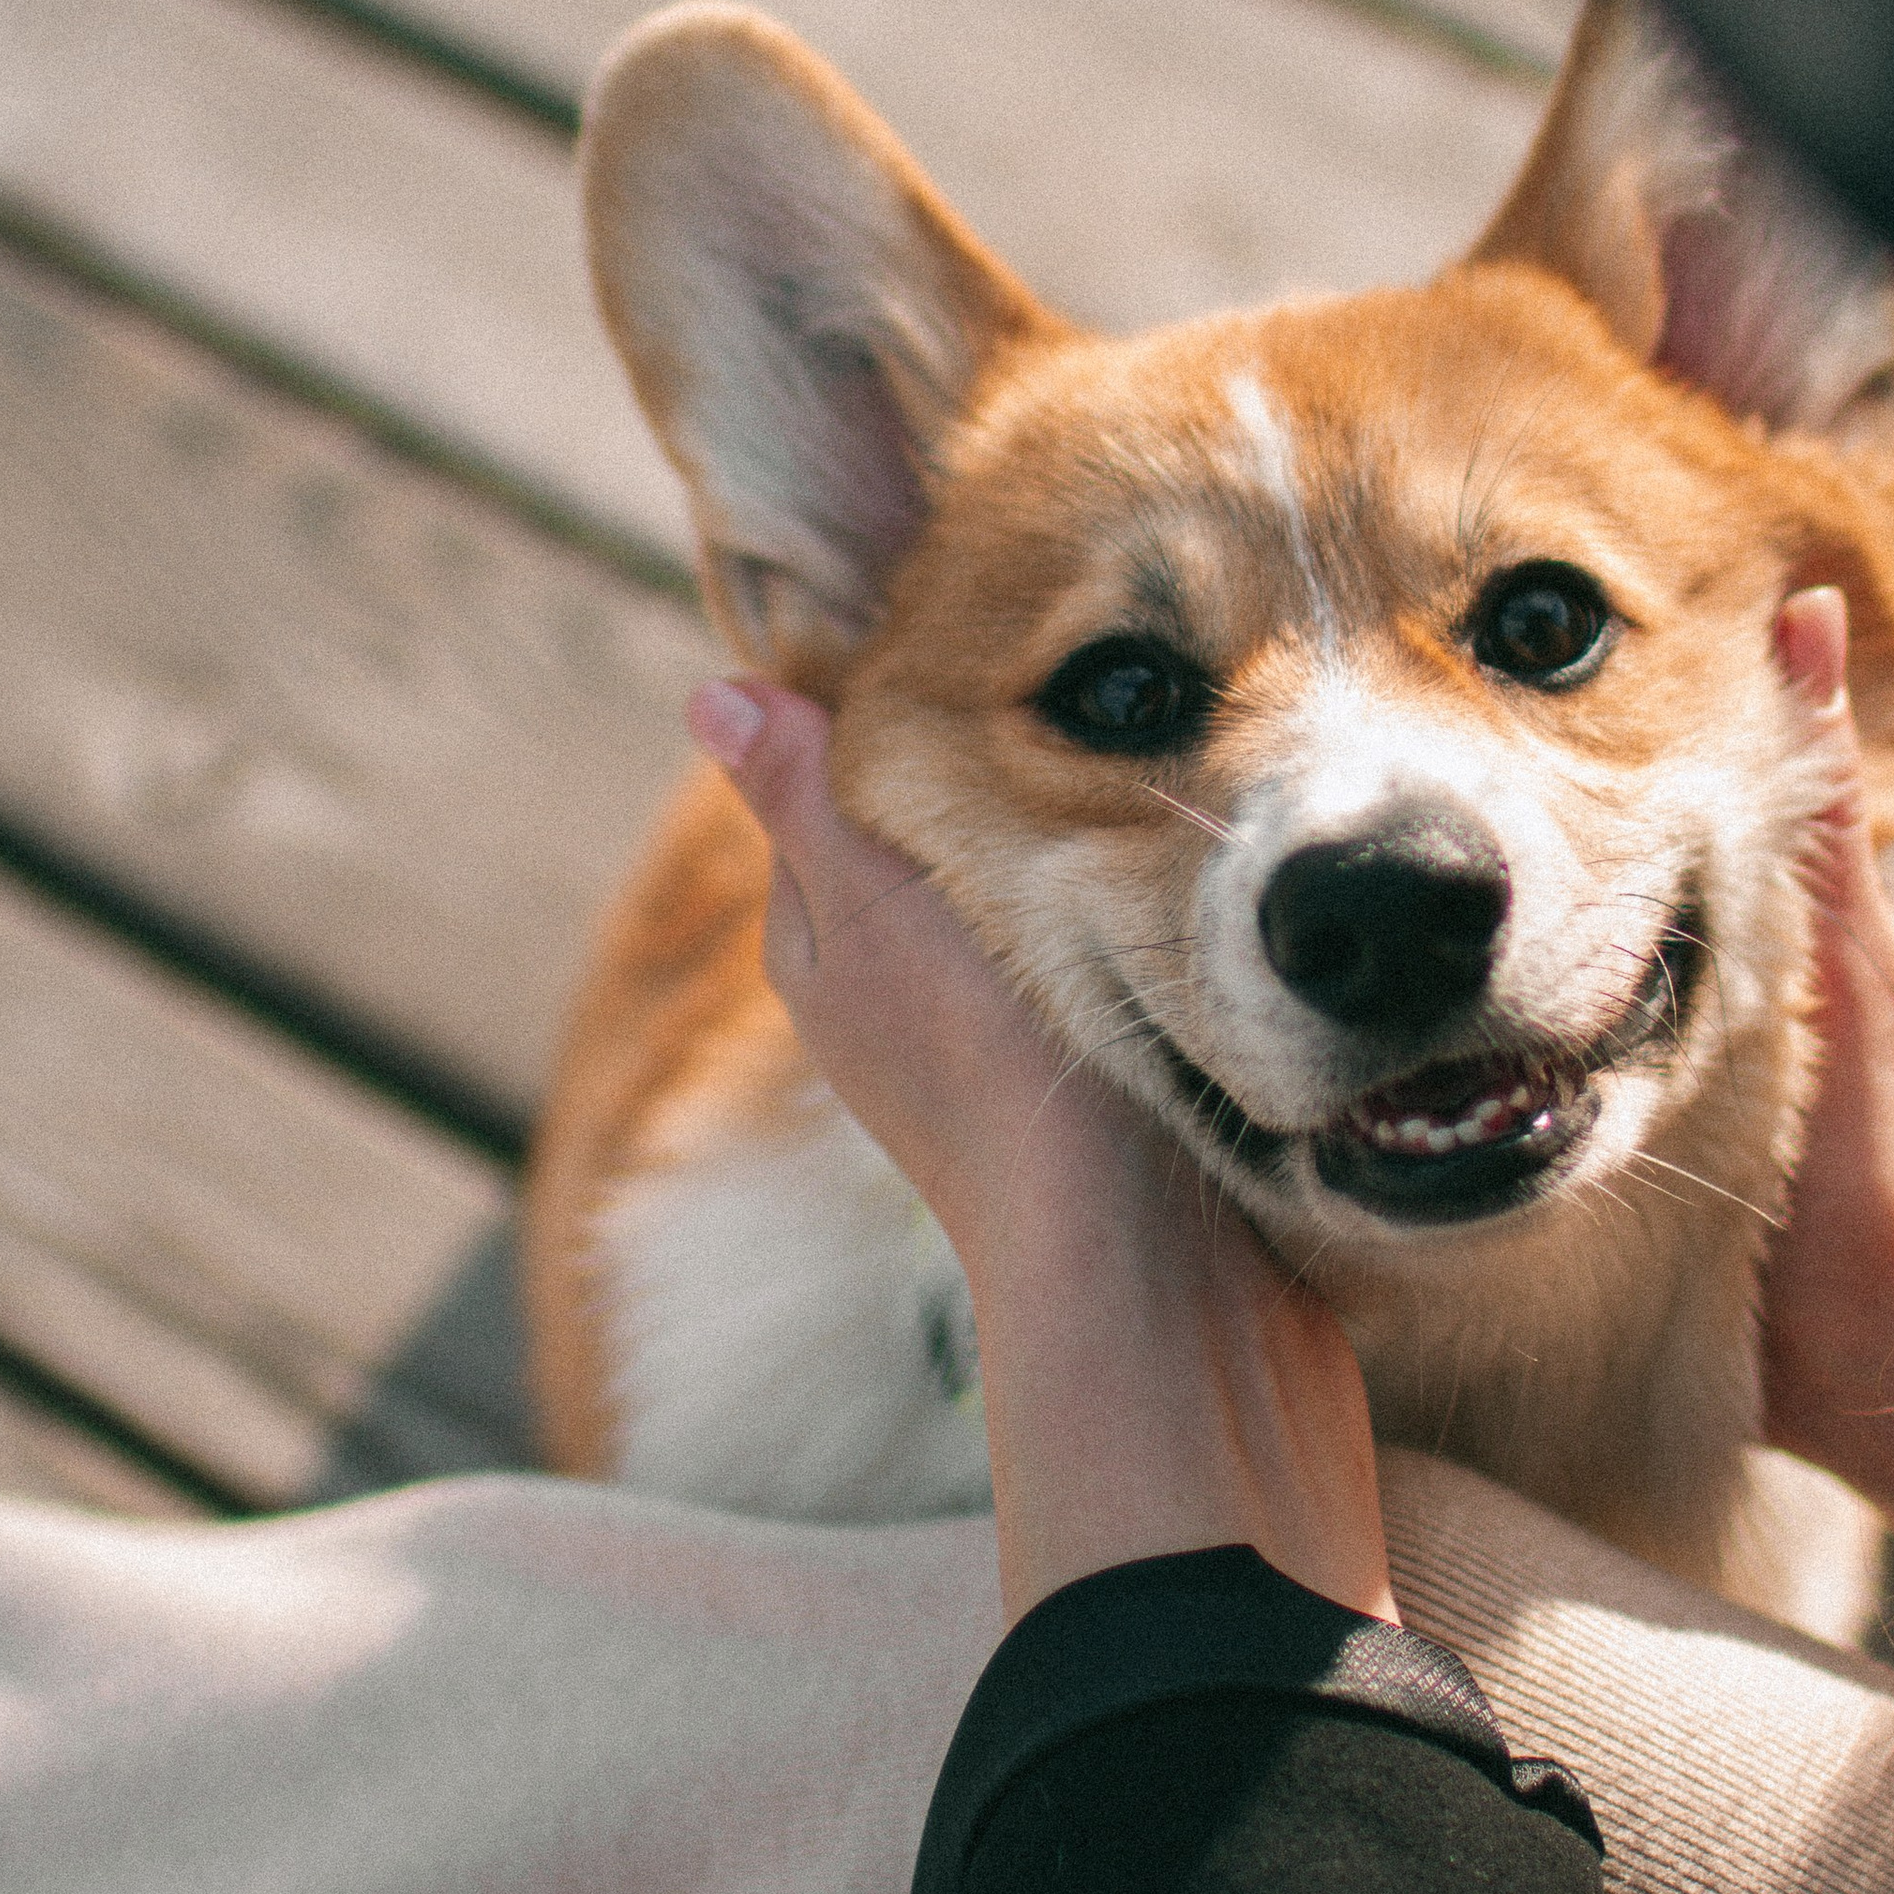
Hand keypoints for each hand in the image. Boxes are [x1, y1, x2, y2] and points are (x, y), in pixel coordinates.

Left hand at [685, 677, 1396, 1630]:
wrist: (1150, 1276)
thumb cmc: (1001, 1084)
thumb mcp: (888, 912)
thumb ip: (810, 799)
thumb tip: (713, 690)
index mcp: (825, 948)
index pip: (837, 780)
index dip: (896, 697)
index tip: (986, 617)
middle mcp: (896, 1000)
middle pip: (929, 828)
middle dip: (990, 755)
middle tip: (1082, 665)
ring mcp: (997, 1048)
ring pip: (1016, 886)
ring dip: (1065, 824)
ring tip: (1143, 744)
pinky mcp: (1094, 1081)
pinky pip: (1091, 947)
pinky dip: (1118, 897)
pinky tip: (1181, 868)